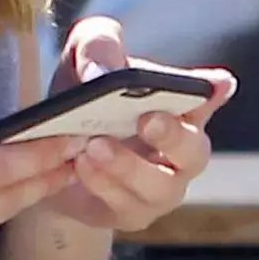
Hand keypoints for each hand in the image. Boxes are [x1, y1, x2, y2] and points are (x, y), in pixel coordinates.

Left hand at [42, 16, 236, 231]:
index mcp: (178, 106)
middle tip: (147, 120)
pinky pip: (124, 206)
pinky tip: (80, 165)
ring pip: (161, 187)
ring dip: (129, 167)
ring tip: (94, 145)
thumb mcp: (82, 57)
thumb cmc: (79, 93)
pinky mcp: (130, 213)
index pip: (207, 97)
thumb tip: (102, 73)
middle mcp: (179, 151)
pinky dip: (103, 185)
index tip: (213, 85)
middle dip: (174, 136)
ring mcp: (159, 188)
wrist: (45, 148)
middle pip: (194, 151)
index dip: (211, 92)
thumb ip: (98, 46)